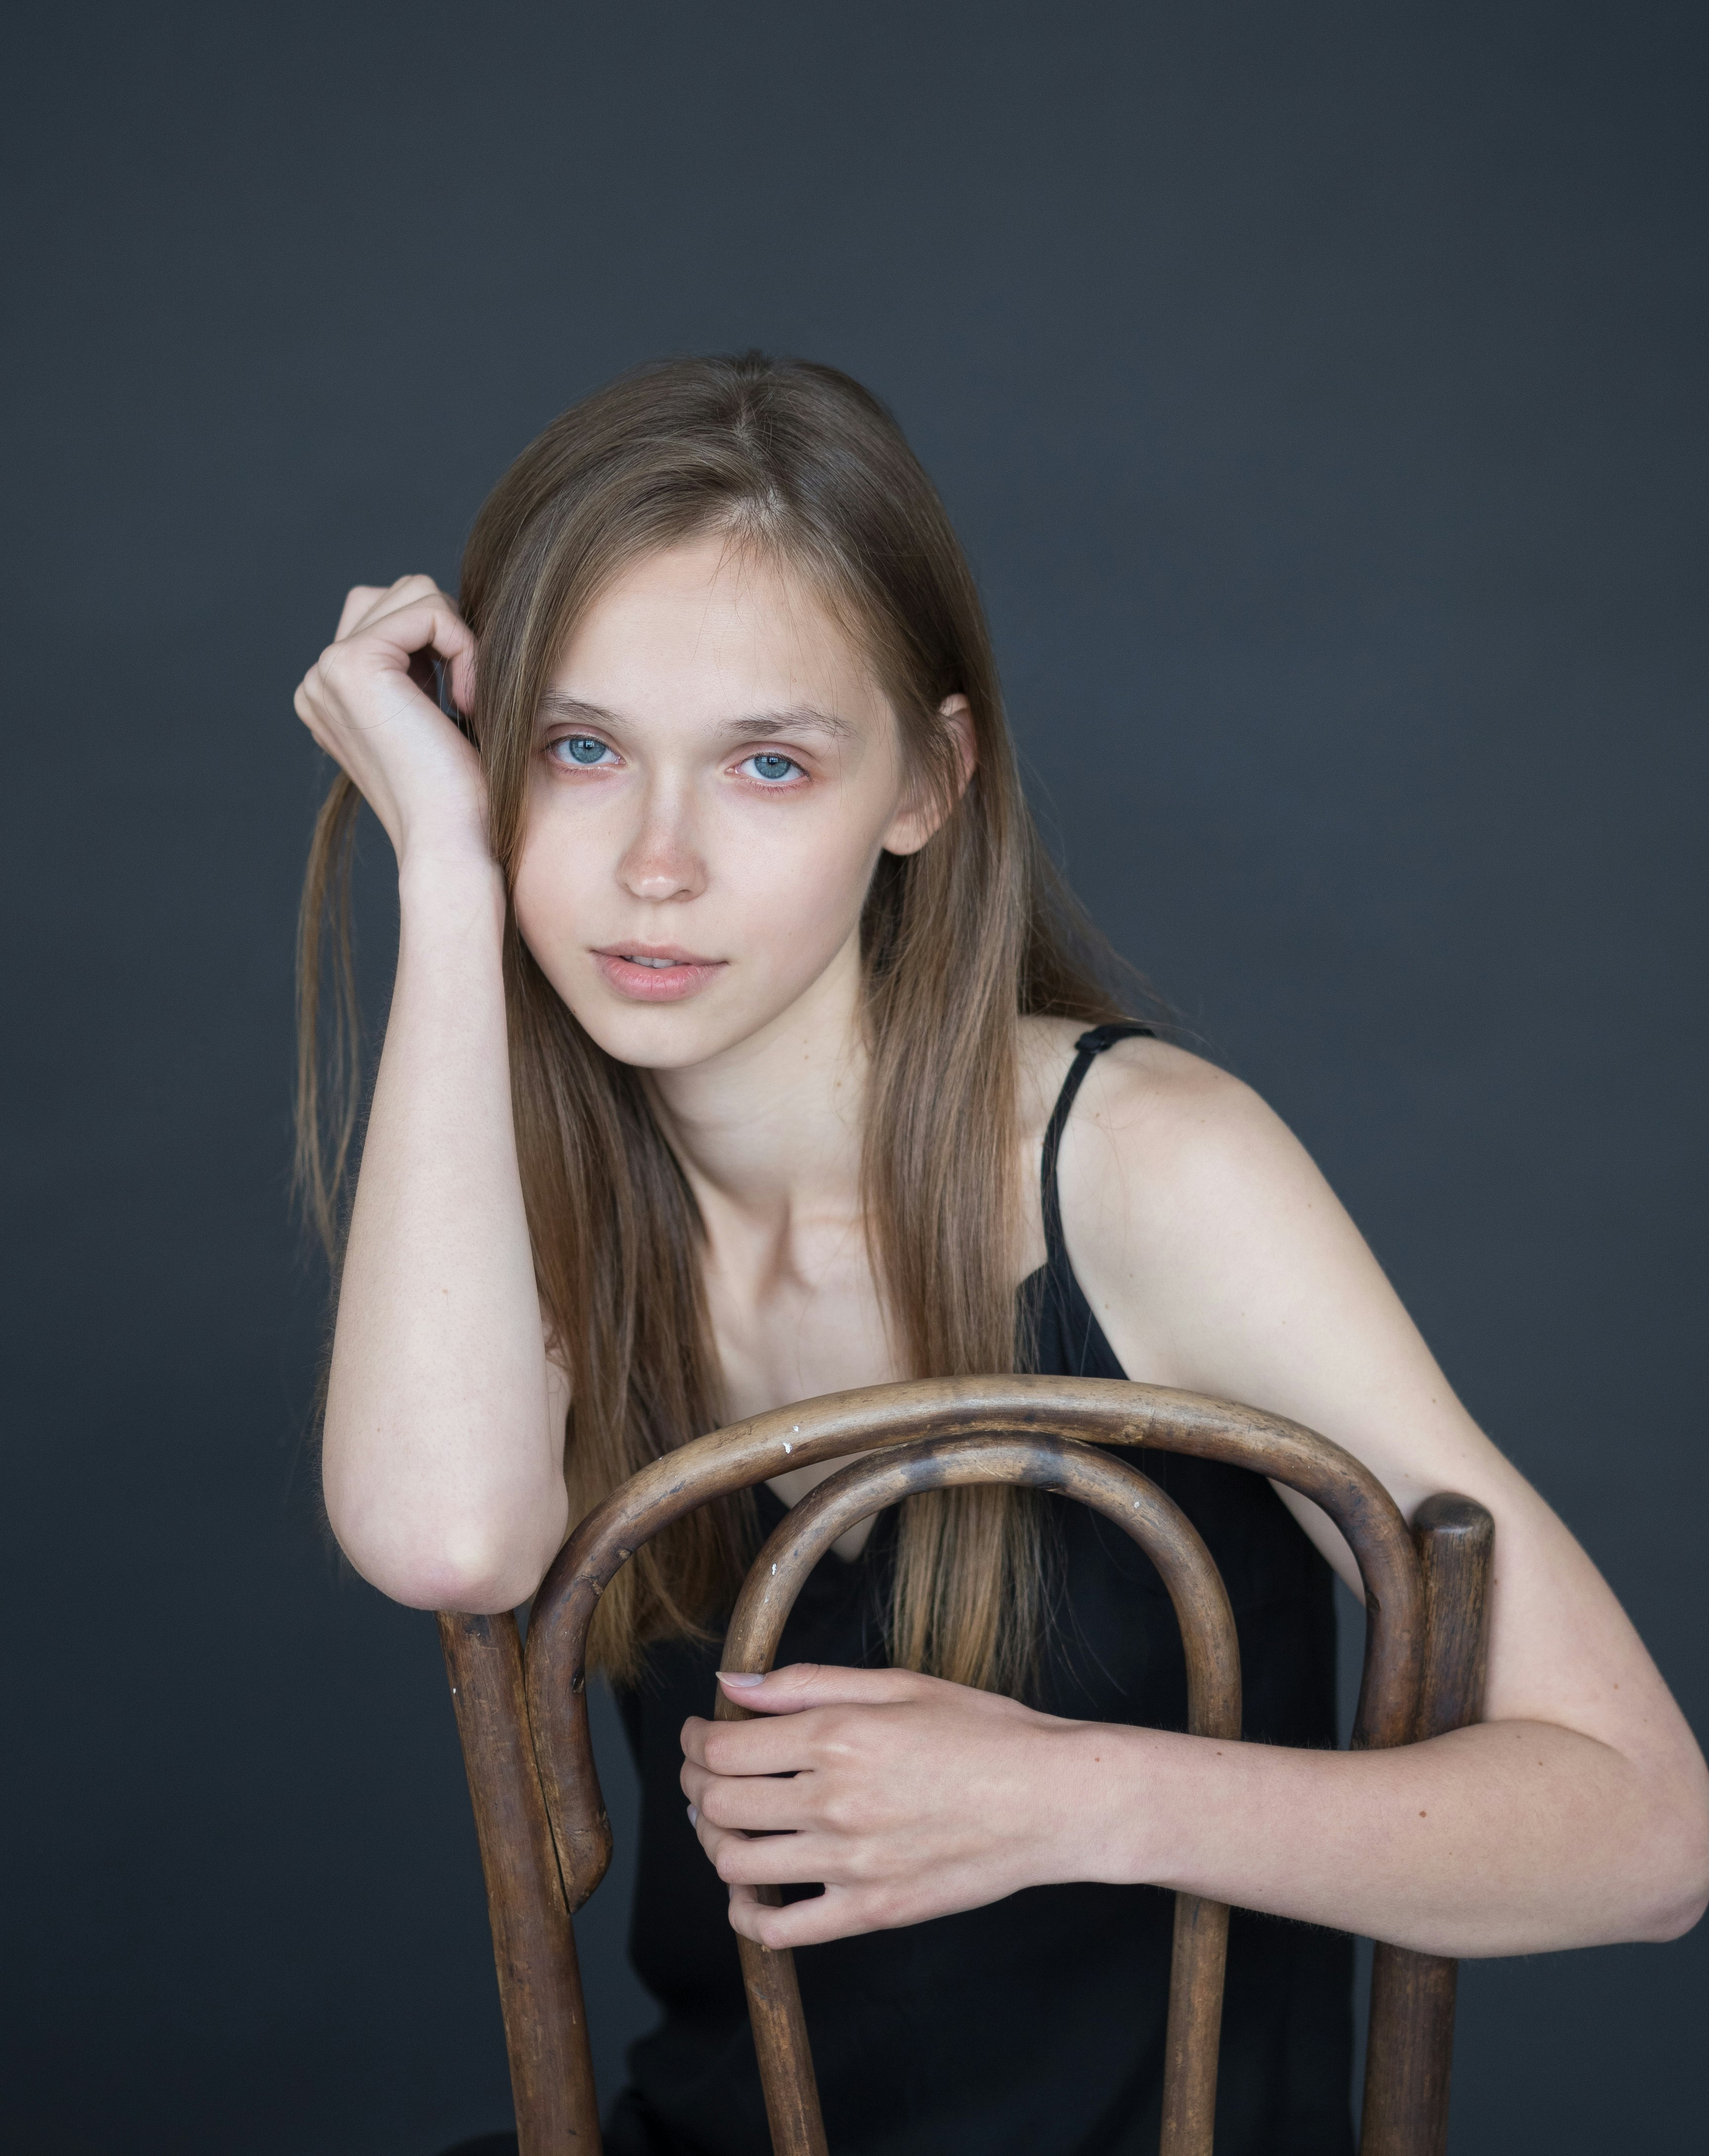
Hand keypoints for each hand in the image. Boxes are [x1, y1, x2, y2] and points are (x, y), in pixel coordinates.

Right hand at [294, 576, 487, 865]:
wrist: (450, 839)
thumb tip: (437, 609)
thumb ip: (417, 663)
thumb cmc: (458, 791)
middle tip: (465, 698)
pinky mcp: (353, 664)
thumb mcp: (431, 713)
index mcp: (332, 693)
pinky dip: (465, 646)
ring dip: (459, 639)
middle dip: (448, 633)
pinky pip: (429, 609)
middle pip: (398, 593)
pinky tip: (465, 700)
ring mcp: (327, 670)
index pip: (390, 614)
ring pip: (415, 591)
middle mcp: (318, 680)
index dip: (441, 644)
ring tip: (465, 699)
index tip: (457, 703)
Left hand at [679, 1663, 1092, 1947]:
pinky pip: (783, 1930)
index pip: (723, 1748)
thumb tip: (732, 1684)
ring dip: (714, 1845)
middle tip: (703, 1776)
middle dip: (694, 1786)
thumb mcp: (898, 1683)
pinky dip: (750, 1916)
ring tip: (727, 1827)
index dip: (694, 1742)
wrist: (1053, 1800)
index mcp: (837, 1736)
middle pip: (718, 1805)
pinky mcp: (873, 1911)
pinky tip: (753, 1893)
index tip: (700, 1735)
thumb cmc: (984, 1733)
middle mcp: (835, 1800)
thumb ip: (805, 1682)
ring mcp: (852, 1862)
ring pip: (737, 1865)